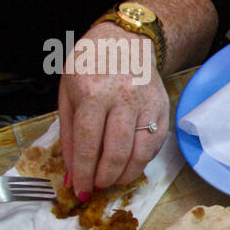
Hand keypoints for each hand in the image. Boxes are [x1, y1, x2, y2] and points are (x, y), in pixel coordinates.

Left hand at [58, 23, 169, 197]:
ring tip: (114, 180)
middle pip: (117, 152)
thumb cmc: (90, 64)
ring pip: (141, 152)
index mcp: (92, 93)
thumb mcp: (67, 93)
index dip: (83, 172)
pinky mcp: (163, 107)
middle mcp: (122, 98)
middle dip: (105, 177)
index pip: (87, 143)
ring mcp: (147, 103)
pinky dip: (143, 160)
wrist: (125, 39)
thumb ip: (68, 135)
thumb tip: (72, 174)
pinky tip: (131, 164)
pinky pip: (156, 143)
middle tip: (97, 187)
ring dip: (126, 174)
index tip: (80, 190)